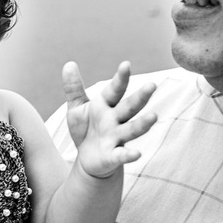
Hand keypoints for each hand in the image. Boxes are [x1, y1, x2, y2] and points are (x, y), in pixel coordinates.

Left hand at [61, 60, 155, 178]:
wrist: (87, 159)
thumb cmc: (86, 129)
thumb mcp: (77, 108)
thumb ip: (74, 88)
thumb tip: (69, 63)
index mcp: (105, 105)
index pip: (115, 90)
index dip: (120, 78)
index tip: (126, 64)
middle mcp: (115, 120)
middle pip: (129, 107)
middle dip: (140, 97)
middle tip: (152, 85)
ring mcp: (116, 138)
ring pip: (131, 129)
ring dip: (142, 124)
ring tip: (153, 116)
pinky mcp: (113, 156)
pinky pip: (122, 155)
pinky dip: (129, 155)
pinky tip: (137, 154)